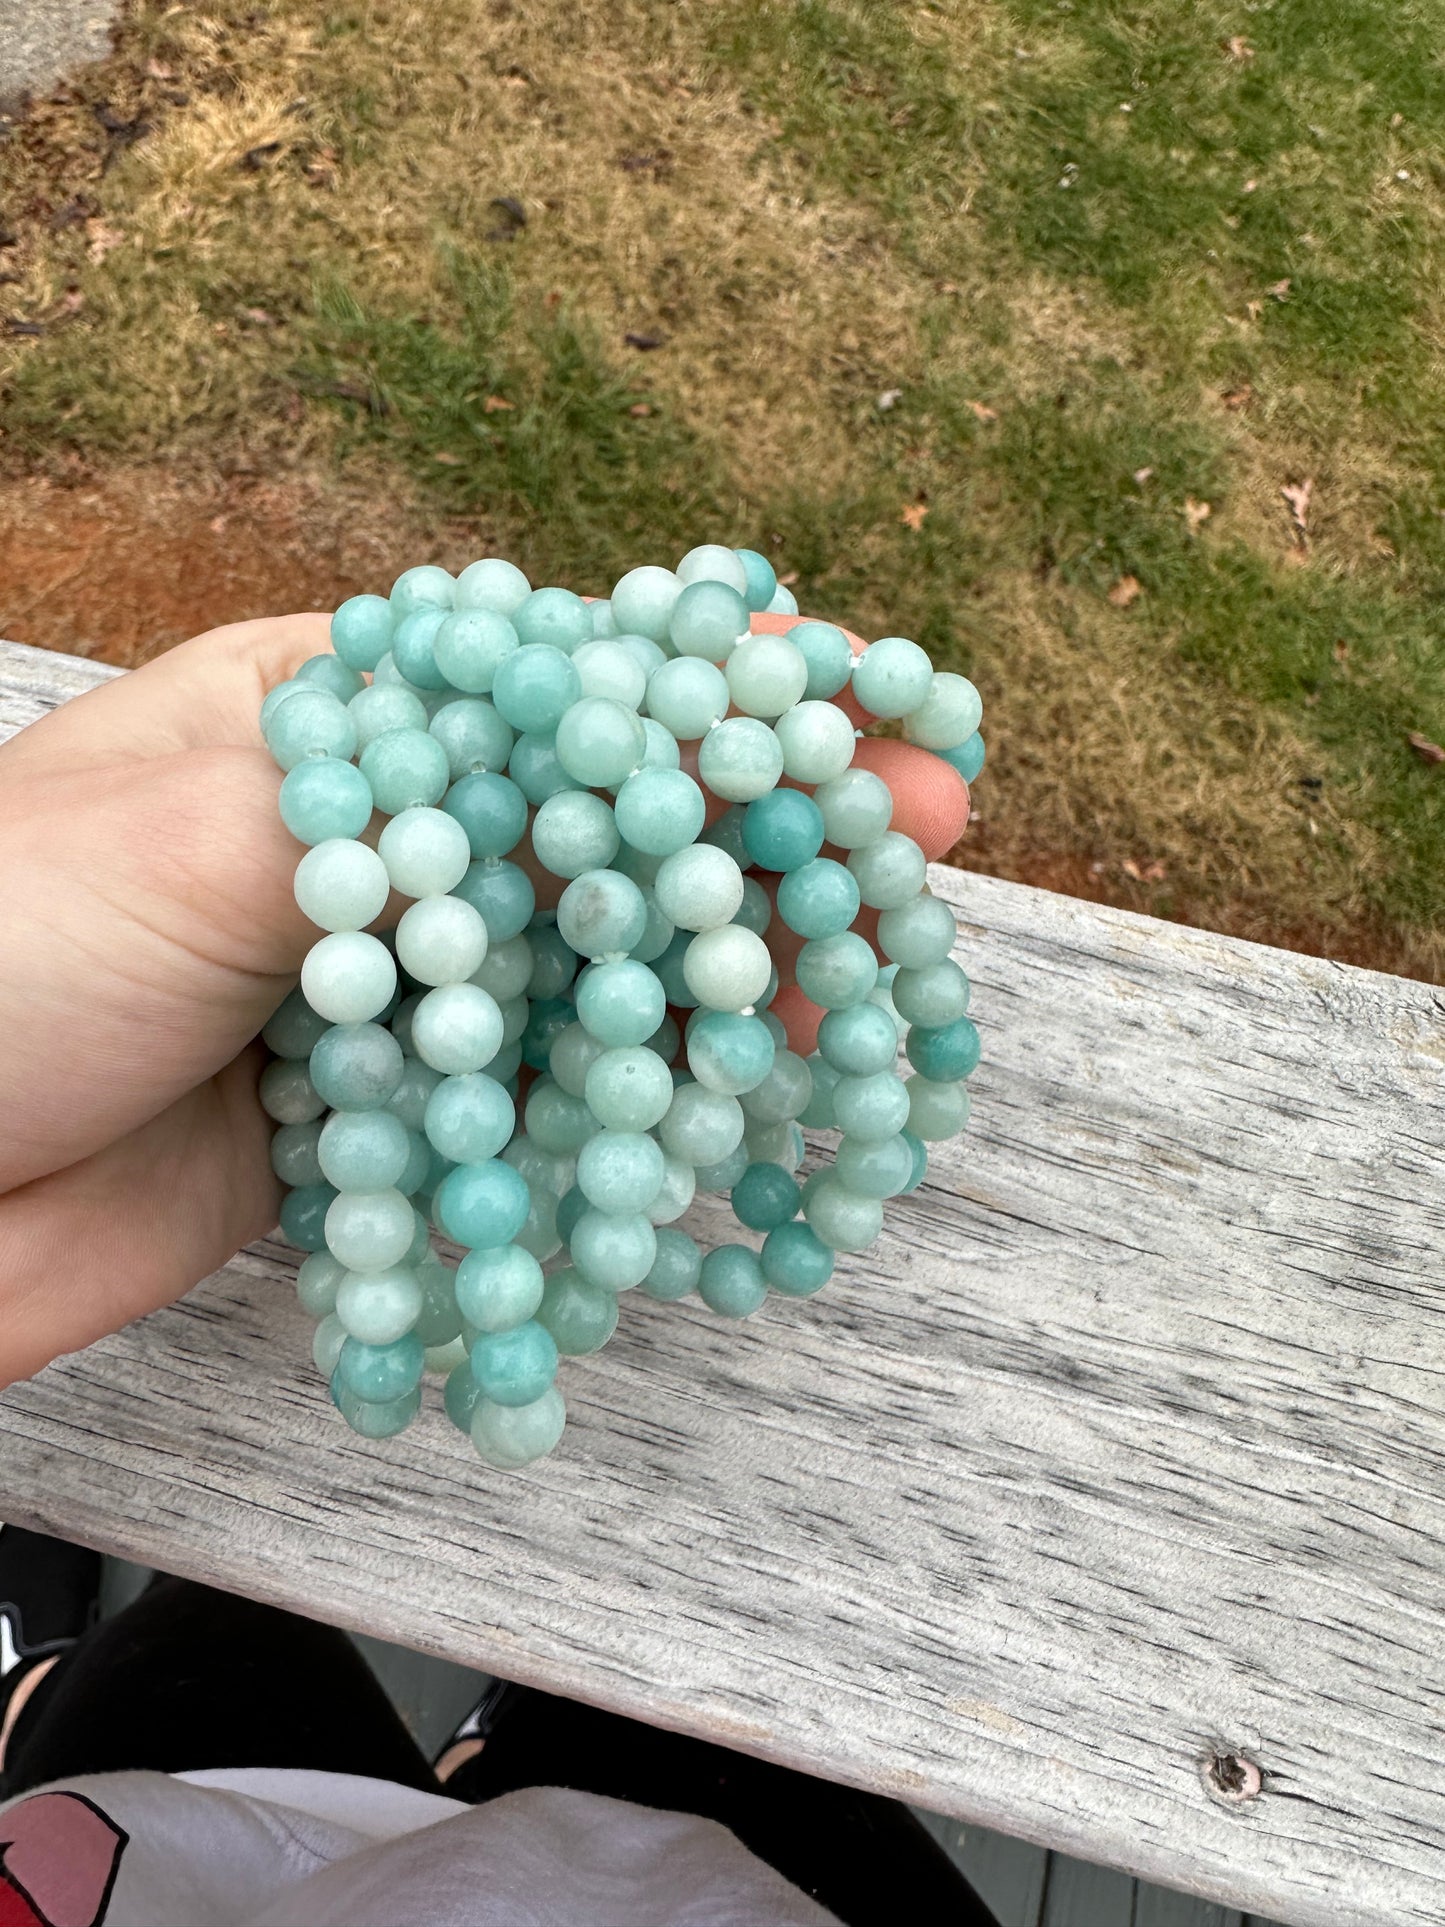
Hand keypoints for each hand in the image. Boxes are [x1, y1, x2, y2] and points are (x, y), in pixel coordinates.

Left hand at [0, 611, 968, 1385]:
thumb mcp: (219, 835)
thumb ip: (447, 793)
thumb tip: (671, 726)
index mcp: (326, 706)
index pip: (565, 675)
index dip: (727, 693)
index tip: (871, 714)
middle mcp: (370, 828)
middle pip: (601, 817)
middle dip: (760, 832)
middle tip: (922, 846)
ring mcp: (380, 975)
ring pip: (587, 959)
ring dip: (720, 970)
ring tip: (862, 993)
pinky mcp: (375, 1106)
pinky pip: (532, 1088)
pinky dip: (630, 1092)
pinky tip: (733, 1098)